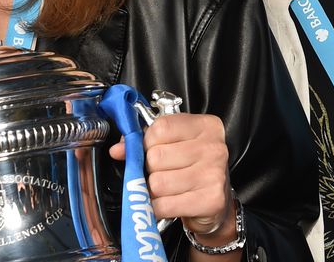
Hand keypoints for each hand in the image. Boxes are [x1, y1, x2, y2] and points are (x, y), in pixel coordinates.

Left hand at [109, 113, 234, 242]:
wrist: (215, 203)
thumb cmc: (192, 168)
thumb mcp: (173, 145)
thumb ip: (145, 141)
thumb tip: (118, 149)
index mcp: (205, 126)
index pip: (161, 128)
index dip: (146, 142)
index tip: (150, 150)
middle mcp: (213, 148)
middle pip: (156, 156)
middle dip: (150, 169)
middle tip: (161, 173)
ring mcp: (213, 174)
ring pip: (157, 183)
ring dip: (154, 191)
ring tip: (166, 189)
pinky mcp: (211, 200)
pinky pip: (164, 205)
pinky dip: (158, 208)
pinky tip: (168, 203)